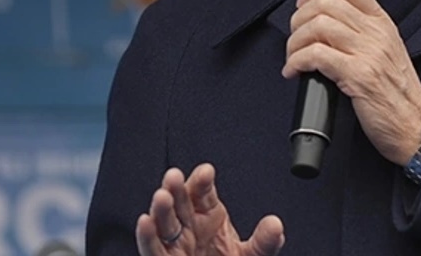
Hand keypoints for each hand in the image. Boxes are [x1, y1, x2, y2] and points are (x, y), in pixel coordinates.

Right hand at [135, 164, 284, 255]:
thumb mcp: (251, 255)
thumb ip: (264, 242)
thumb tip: (275, 225)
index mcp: (209, 215)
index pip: (204, 193)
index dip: (203, 181)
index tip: (207, 172)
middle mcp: (189, 226)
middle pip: (180, 203)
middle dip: (177, 188)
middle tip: (175, 176)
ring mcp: (175, 244)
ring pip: (164, 223)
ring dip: (161, 209)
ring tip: (162, 196)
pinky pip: (153, 249)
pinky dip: (147, 236)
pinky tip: (145, 221)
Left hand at [283, 0, 420, 164]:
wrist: (414, 124)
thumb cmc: (396, 92)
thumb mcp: (386, 50)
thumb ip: (361, 31)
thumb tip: (323, 22)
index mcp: (381, 23)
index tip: (303, 7)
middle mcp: (375, 33)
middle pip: (326, 3)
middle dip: (298, 18)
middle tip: (294, 37)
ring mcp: (368, 53)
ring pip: (317, 26)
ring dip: (294, 42)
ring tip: (293, 57)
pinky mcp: (358, 76)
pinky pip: (316, 55)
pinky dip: (296, 62)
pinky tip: (295, 72)